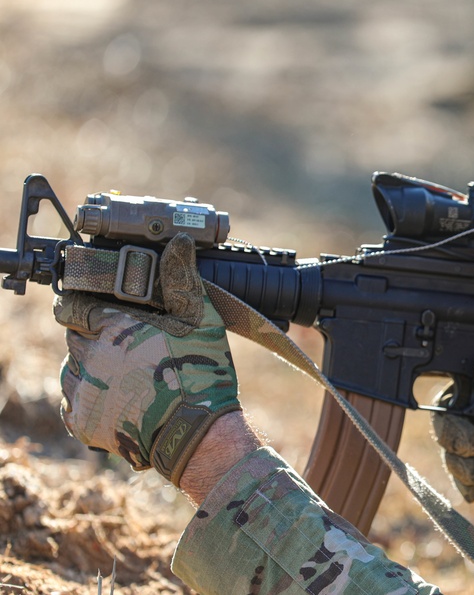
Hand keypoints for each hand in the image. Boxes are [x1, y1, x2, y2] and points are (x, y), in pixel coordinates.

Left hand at [54, 233, 240, 485]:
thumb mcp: (200, 319)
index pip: (73, 307)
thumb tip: (179, 242)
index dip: (81, 306)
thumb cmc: (201, 373)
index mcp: (113, 327)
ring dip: (88, 369)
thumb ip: (182, 279)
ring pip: (70, 371)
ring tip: (122, 375)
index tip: (90, 310)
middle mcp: (90, 357)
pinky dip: (88, 400)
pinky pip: (73, 403)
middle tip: (122, 346)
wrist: (197, 434)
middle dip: (92, 339)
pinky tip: (117, 399)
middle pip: (74, 339)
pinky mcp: (82, 422)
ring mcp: (83, 392)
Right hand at [431, 356, 473, 502]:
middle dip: (451, 433)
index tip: (463, 411)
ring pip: (452, 446)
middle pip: (449, 415)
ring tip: (473, 471)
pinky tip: (472, 489)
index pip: (460, 381)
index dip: (452, 395)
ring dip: (455, 460)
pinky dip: (463, 482)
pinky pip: (467, 472)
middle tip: (472, 447)